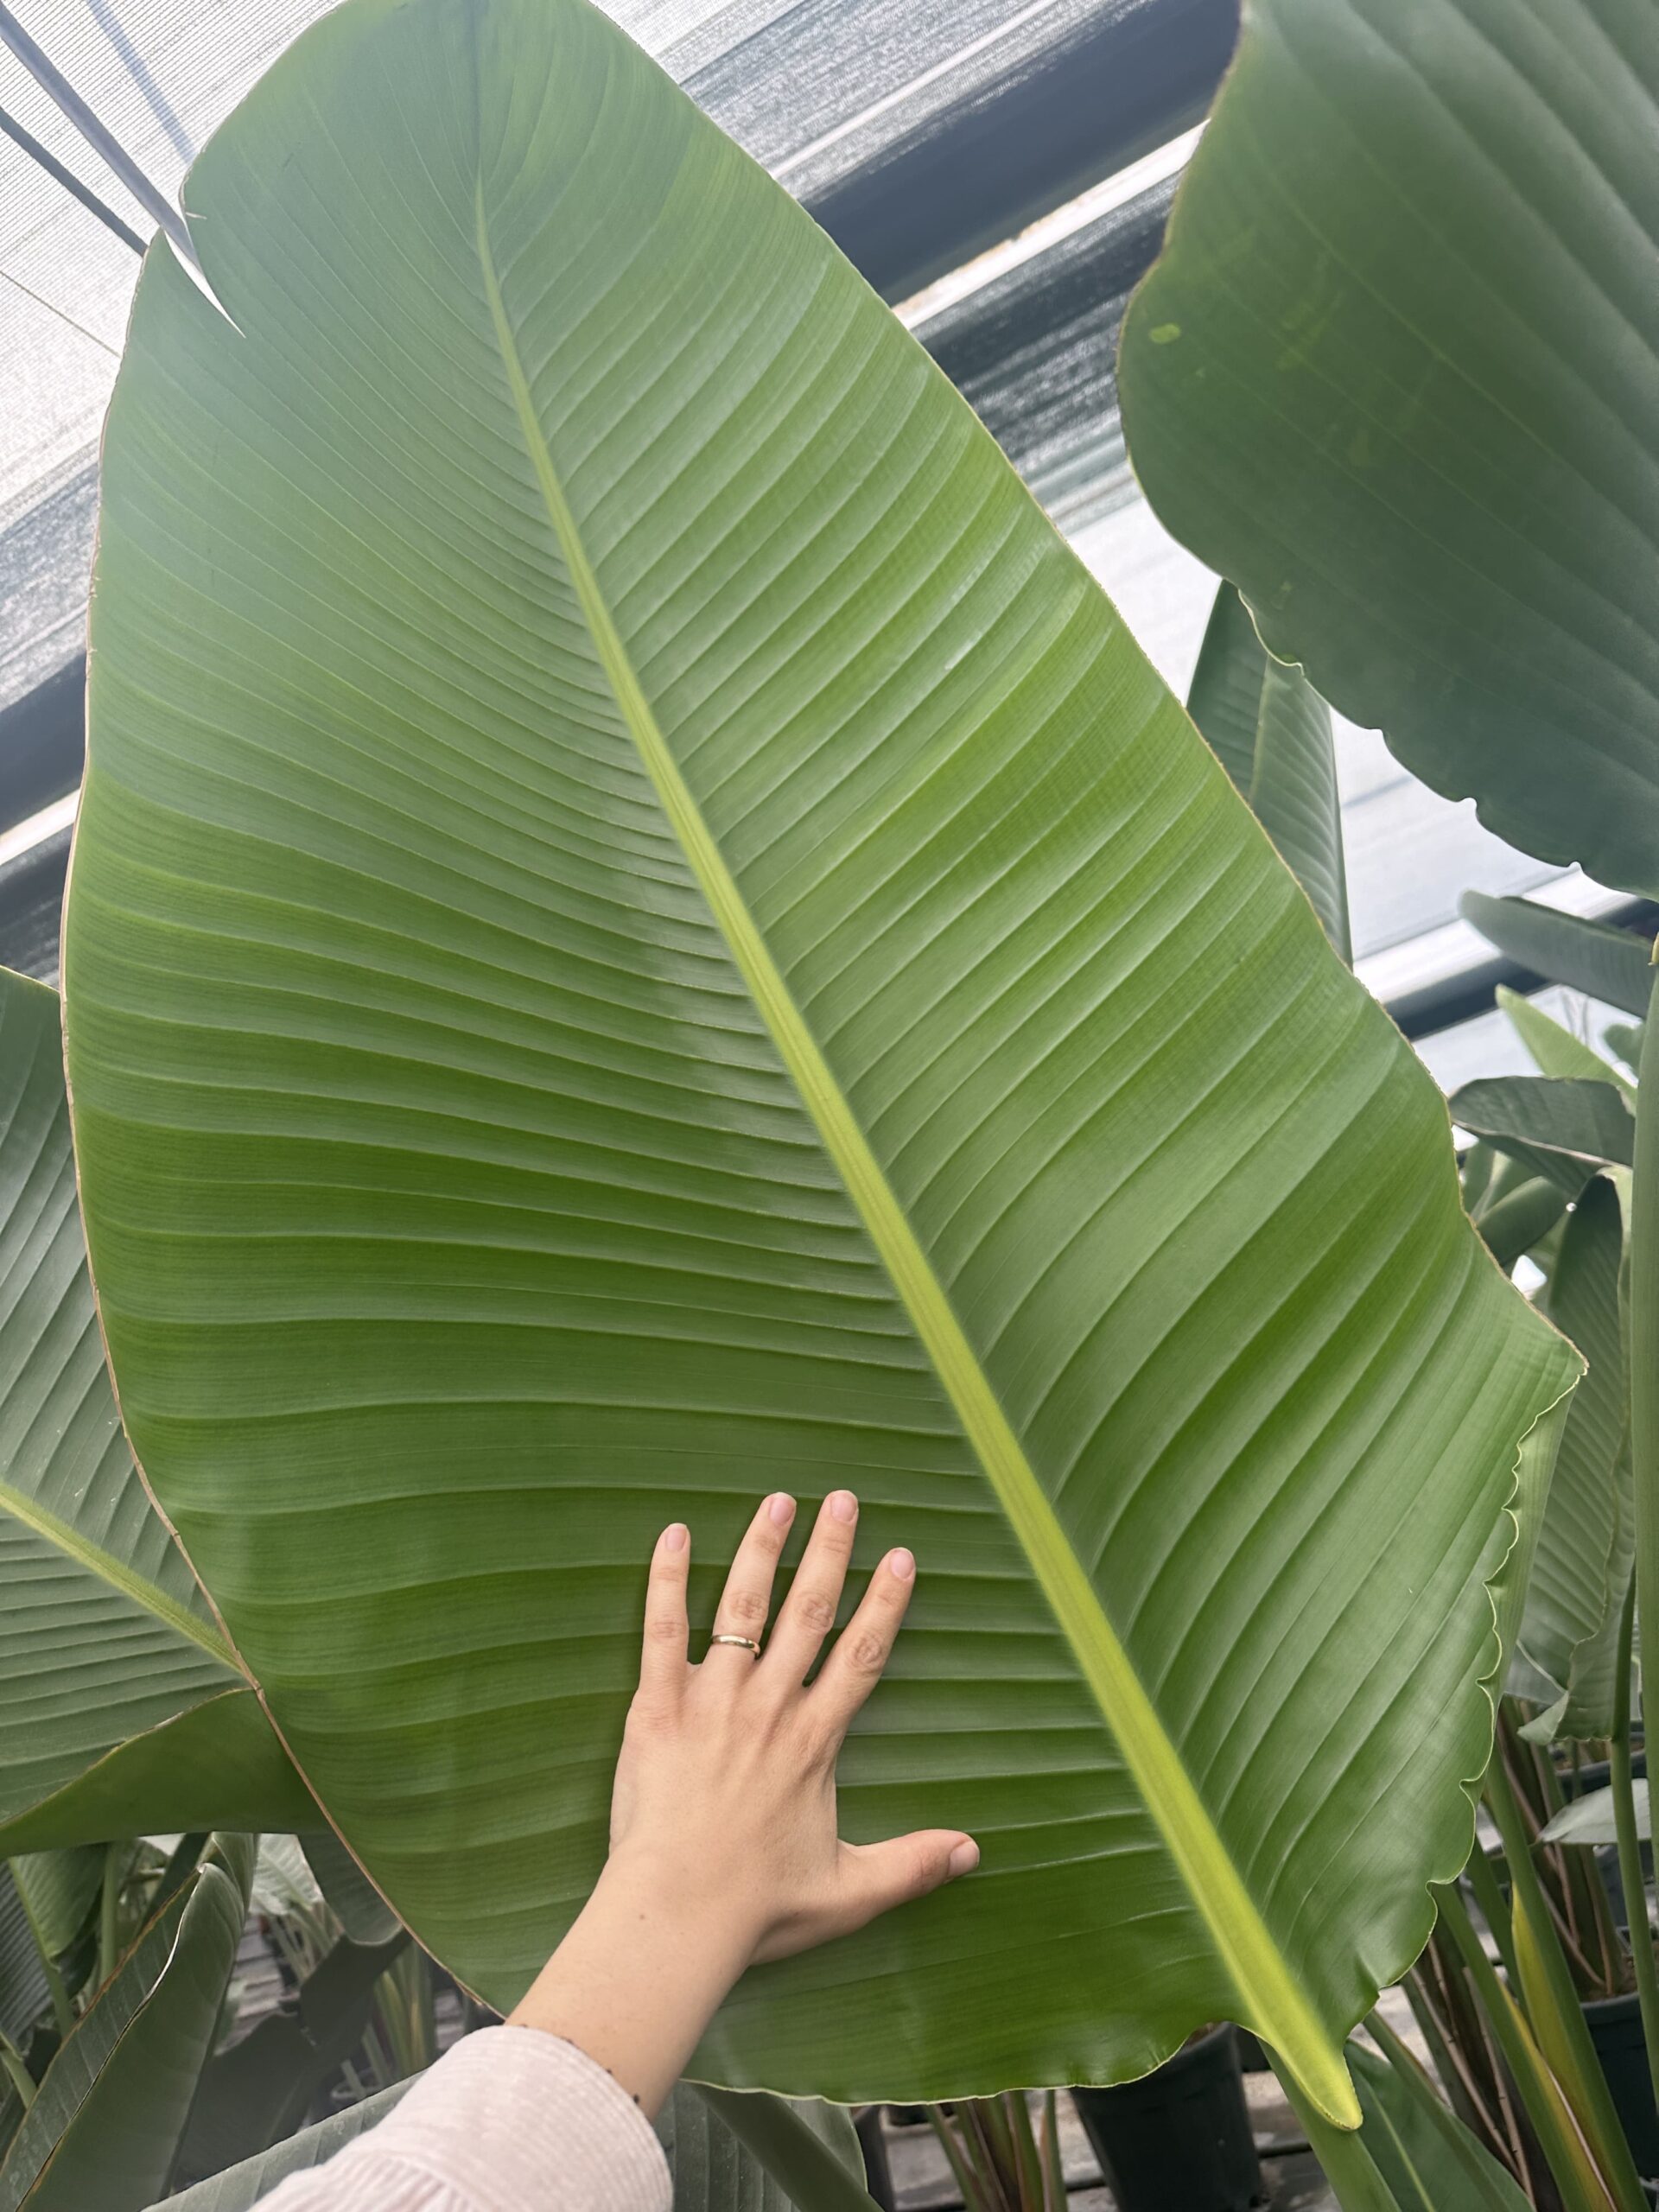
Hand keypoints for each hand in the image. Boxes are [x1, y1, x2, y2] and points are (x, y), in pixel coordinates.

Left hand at [612, 1489, 978, 1964]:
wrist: (678, 1916)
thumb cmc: (759, 1910)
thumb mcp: (850, 1892)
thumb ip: (912, 1864)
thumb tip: (974, 1852)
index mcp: (815, 1742)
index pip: (861, 1655)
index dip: (885, 1602)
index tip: (901, 1555)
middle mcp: (771, 1707)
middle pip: (809, 1612)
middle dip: (829, 1551)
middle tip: (843, 1498)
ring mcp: (714, 1701)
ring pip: (744, 1607)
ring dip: (763, 1548)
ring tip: (778, 1500)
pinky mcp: (658, 1707)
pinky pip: (661, 1630)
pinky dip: (667, 1580)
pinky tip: (674, 1534)